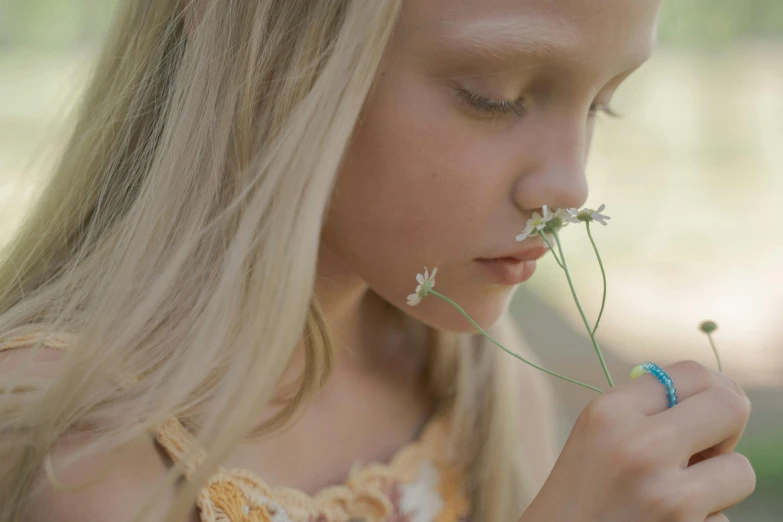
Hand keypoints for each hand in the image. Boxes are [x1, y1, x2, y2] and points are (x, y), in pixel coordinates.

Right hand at [520, 360, 755, 521]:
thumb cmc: (579, 495)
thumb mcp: (595, 437)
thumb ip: (646, 411)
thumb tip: (720, 394)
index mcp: (610, 412)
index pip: (692, 372)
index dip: (710, 391)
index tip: (703, 414)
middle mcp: (638, 446)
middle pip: (730, 406)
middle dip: (728, 429)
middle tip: (707, 450)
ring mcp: (666, 496)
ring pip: (740, 471)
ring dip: (718, 487)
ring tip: (677, 497)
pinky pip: (725, 519)